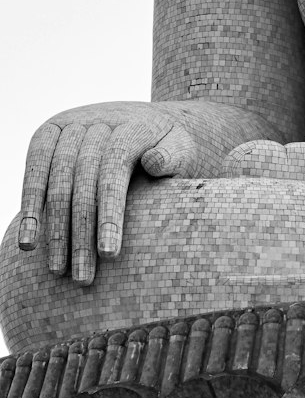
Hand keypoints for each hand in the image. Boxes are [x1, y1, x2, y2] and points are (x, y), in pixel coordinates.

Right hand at [18, 101, 202, 284]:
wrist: (147, 121)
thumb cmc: (168, 147)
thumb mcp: (183, 148)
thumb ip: (176, 154)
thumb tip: (155, 162)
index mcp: (134, 124)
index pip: (116, 168)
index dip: (110, 212)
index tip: (110, 253)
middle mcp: (99, 120)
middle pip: (83, 179)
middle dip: (81, 232)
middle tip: (84, 277)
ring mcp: (71, 124)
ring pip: (56, 179)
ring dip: (54, 228)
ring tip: (58, 269)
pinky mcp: (50, 131)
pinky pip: (34, 168)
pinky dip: (29, 205)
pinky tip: (28, 242)